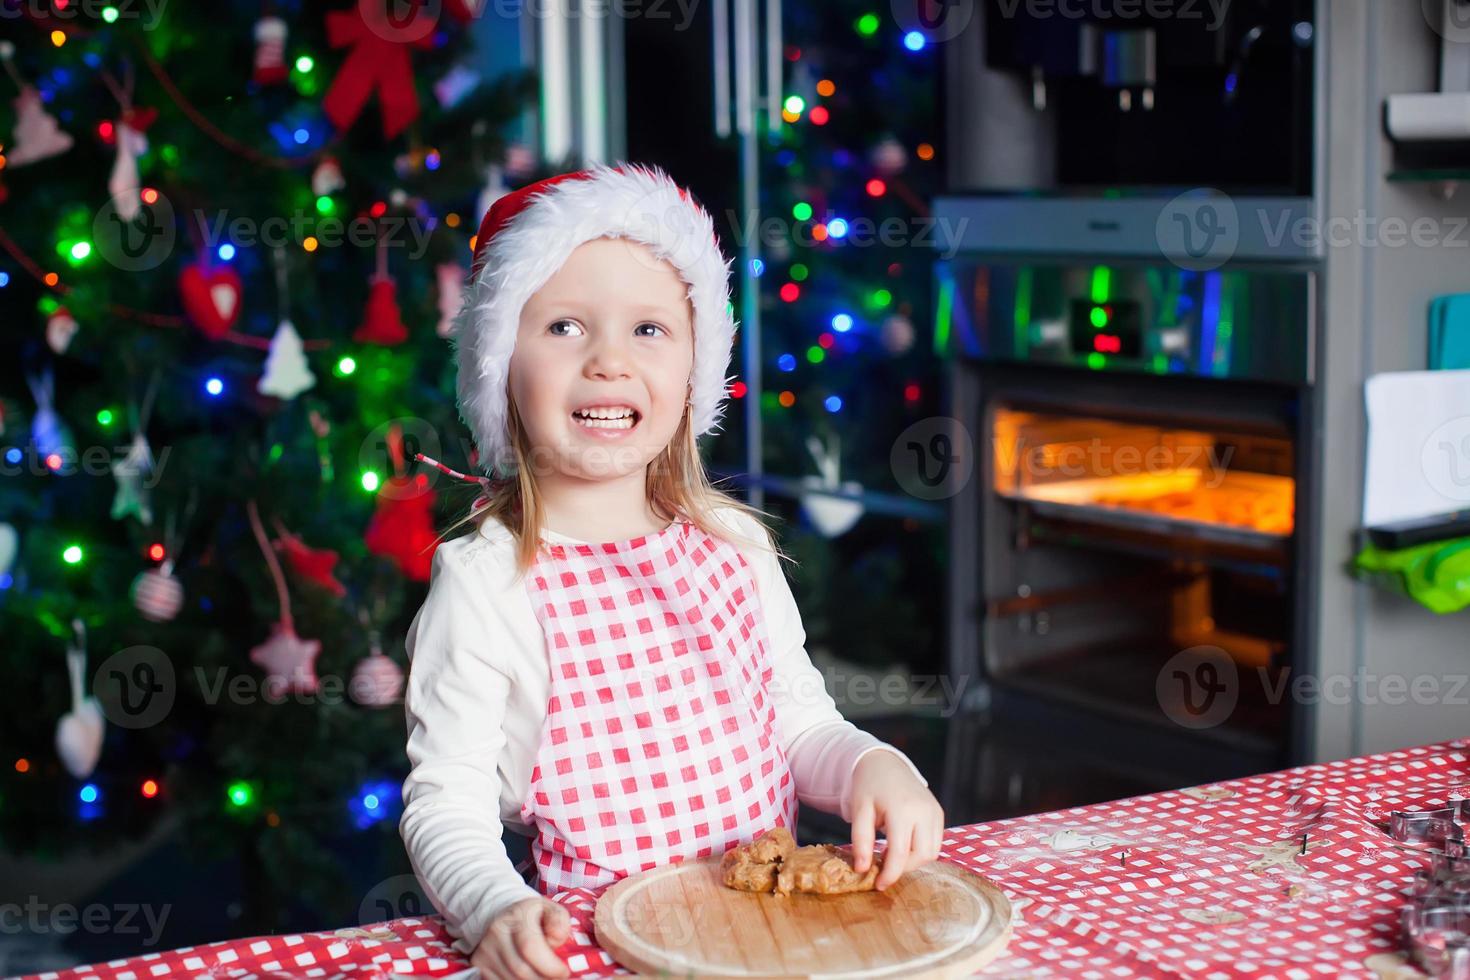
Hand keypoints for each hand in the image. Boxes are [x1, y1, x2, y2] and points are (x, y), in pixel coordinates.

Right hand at [472, 896, 570, 979]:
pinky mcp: (479, 964)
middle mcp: (496, 932)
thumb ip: (559, 922)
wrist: (505, 916)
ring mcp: (484, 950)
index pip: (529, 946)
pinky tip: (531, 978)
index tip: (564, 972)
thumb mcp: (552, 911)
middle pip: (521, 970)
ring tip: (545, 977)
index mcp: (517, 916)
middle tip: (558, 978)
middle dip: (544, 979)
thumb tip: (557, 937)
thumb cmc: (534, 917)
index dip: (549, 966)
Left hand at [848, 749, 944, 890]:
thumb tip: (862, 869)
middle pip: (921, 856)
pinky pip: (936, 842)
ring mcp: (935, 811)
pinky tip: (903, 845)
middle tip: (883, 866)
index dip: (890, 874)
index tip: (878, 885)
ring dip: (913, 861)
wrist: (884, 763)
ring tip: (891, 853)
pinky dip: (921, 850)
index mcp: (902, 809)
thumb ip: (861, 841)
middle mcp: (924, 811)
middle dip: (903, 868)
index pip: (900, 852)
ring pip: (932, 852)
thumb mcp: (859, 811)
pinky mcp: (939, 813)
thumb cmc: (869, 786)